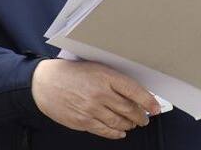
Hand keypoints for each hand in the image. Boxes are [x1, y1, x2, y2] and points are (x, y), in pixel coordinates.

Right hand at [31, 59, 159, 139]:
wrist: (44, 82)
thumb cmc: (69, 72)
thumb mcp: (94, 67)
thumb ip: (112, 78)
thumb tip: (133, 91)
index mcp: (104, 75)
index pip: (134, 90)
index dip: (148, 101)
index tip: (155, 107)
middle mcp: (99, 93)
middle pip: (128, 109)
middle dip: (140, 115)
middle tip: (145, 117)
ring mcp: (91, 109)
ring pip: (119, 122)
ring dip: (130, 124)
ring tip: (133, 123)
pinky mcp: (83, 121)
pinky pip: (105, 130)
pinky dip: (116, 133)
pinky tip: (120, 132)